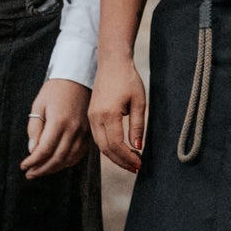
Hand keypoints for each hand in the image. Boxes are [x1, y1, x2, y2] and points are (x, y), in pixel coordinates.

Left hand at [22, 78, 90, 178]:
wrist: (78, 78)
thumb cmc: (55, 90)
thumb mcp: (39, 104)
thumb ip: (35, 128)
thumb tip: (32, 150)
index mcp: (59, 121)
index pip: (44, 150)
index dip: (33, 161)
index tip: (23, 166)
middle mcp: (73, 129)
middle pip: (57, 158)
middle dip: (41, 169)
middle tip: (29, 174)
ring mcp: (83, 132)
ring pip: (69, 159)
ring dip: (54, 169)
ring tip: (40, 171)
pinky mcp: (89, 133)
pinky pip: (79, 154)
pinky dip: (68, 163)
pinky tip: (57, 164)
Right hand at [90, 54, 147, 174]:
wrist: (112, 63)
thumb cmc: (128, 79)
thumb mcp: (139, 102)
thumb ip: (138, 126)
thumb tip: (137, 147)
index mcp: (108, 114)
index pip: (116, 145)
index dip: (127, 158)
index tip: (139, 164)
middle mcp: (96, 117)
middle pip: (106, 149)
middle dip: (121, 161)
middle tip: (136, 167)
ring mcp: (91, 116)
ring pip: (100, 145)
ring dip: (114, 156)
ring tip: (130, 161)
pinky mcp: (91, 114)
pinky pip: (97, 137)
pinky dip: (108, 147)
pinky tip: (120, 149)